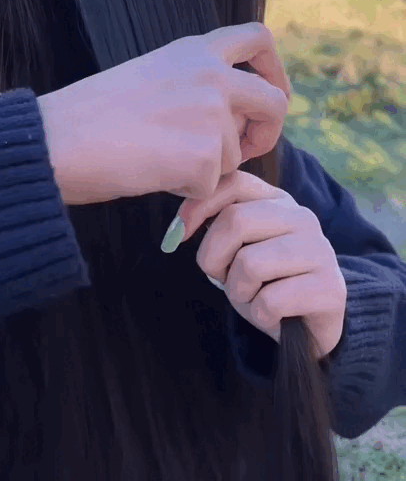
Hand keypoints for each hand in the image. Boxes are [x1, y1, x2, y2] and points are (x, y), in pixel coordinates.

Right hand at [37, 22, 289, 204]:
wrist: (57, 141)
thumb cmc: (91, 115)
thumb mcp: (151, 77)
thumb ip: (195, 85)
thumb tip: (229, 117)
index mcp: (195, 51)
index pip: (259, 39)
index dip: (275, 70)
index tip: (270, 92)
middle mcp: (212, 76)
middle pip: (275, 102)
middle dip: (267, 131)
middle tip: (244, 150)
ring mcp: (211, 115)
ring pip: (235, 155)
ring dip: (207, 167)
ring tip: (158, 160)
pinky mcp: (204, 156)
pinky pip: (212, 185)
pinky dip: (188, 191)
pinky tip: (153, 175)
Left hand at [176, 170, 347, 360]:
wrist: (309, 326)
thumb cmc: (266, 282)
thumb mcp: (237, 248)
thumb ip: (217, 225)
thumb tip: (179, 229)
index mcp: (278, 201)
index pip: (233, 182)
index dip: (198, 206)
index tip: (180, 233)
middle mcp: (302, 217)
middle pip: (236, 221)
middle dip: (214, 257)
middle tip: (223, 277)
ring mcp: (319, 250)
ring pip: (250, 264)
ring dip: (239, 291)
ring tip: (254, 296)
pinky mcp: (329, 288)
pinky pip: (269, 301)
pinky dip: (260, 314)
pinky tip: (273, 315)